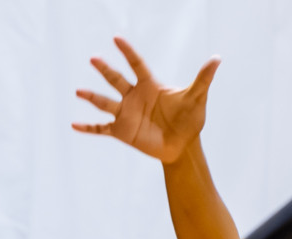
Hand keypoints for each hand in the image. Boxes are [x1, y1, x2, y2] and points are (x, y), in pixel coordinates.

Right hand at [73, 37, 220, 163]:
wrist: (182, 146)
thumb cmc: (190, 121)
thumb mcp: (196, 98)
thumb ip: (203, 79)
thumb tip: (217, 59)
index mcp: (150, 85)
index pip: (136, 64)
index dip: (127, 52)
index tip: (116, 39)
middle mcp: (134, 97)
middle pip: (116, 80)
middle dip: (105, 70)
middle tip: (94, 59)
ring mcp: (126, 114)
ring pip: (105, 103)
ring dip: (92, 97)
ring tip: (79, 91)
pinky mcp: (122, 131)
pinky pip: (101, 128)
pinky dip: (88, 128)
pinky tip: (74, 125)